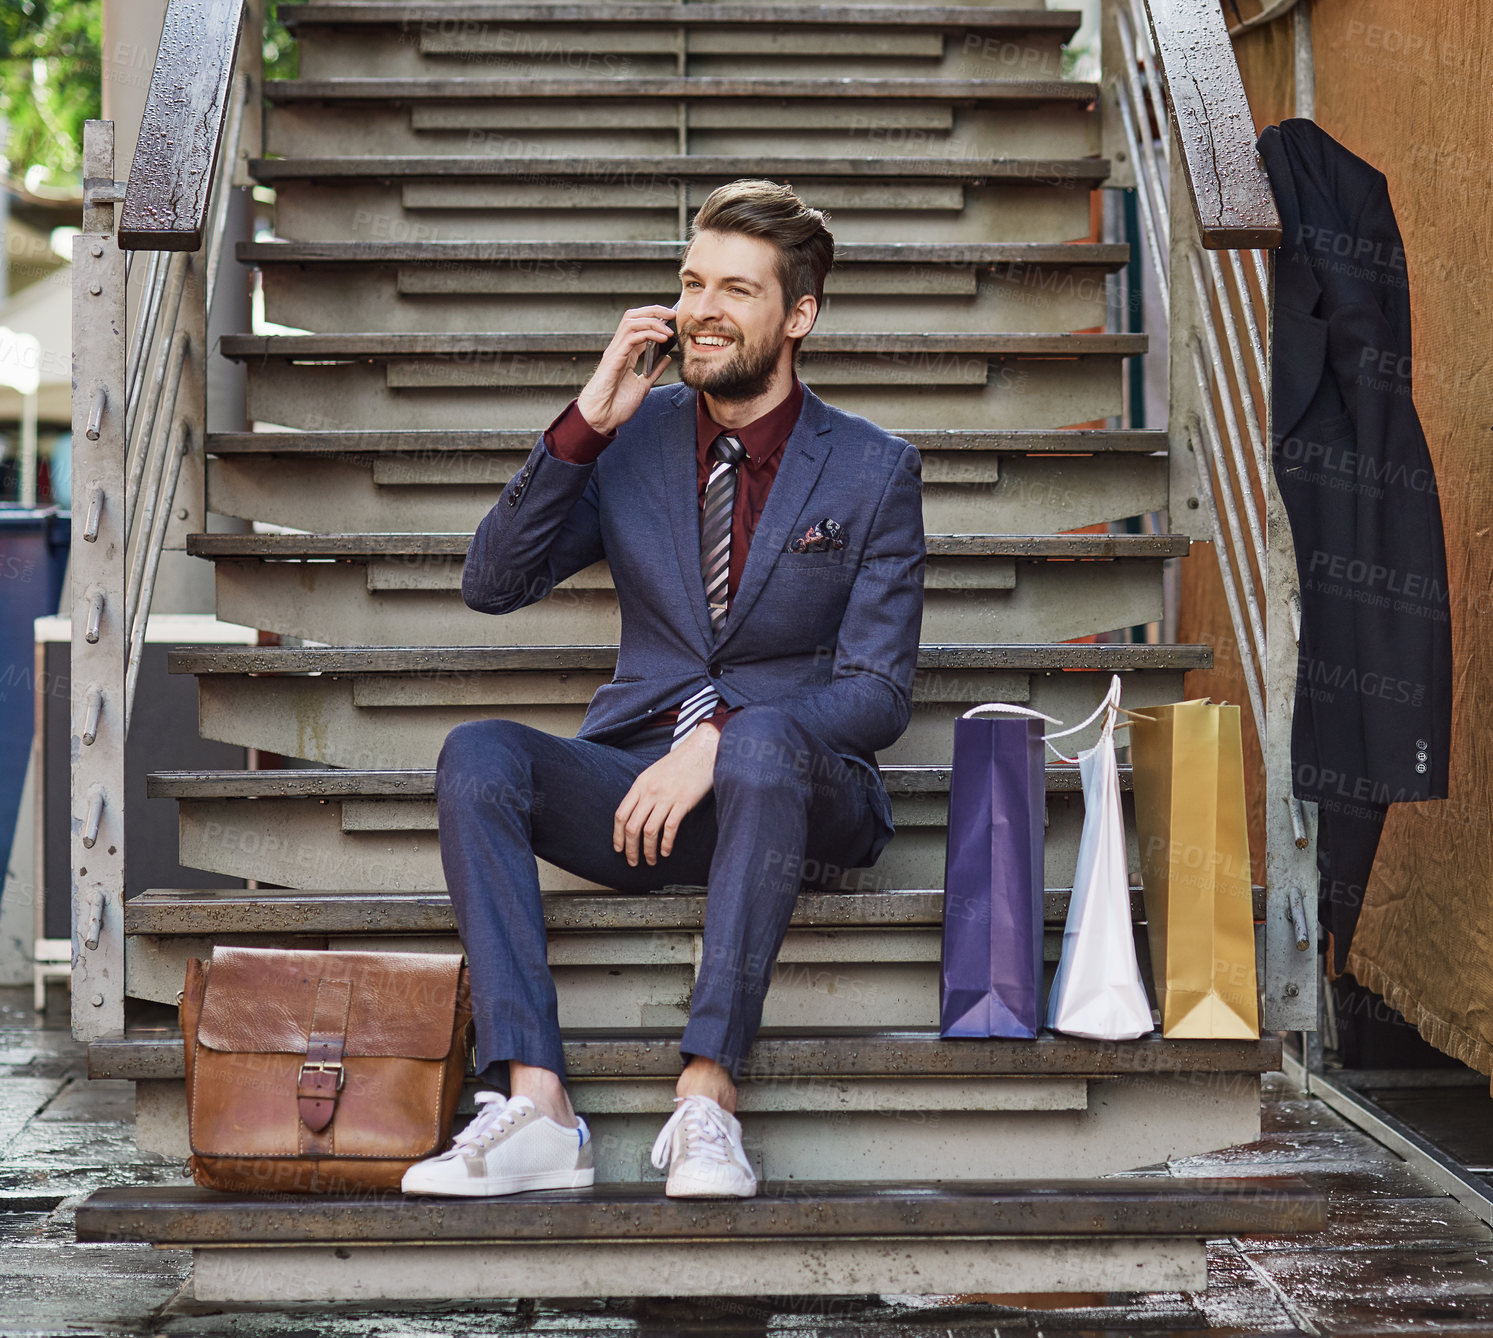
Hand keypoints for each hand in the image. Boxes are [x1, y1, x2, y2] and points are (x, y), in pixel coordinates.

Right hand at [576, 304, 676, 435]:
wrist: (603, 417)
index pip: (638, 325)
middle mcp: (619, 348)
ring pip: (631, 321)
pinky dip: (648, 334)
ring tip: (668, 328)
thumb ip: (654, 370)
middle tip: (672, 313)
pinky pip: (631, 337)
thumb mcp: (643, 385)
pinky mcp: (614, 358)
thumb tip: (667, 357)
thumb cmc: (617, 404)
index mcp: (625, 353)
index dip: (654, 318)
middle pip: (633, 316)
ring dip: (652, 320)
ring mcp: (615, 351)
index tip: (672, 319)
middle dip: (653, 310)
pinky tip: (662, 339)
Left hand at [614, 721, 719, 865]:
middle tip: (633, 861)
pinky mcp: (683, 802)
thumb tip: (635, 813)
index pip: (621, 814)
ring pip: (649, 831)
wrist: (702, 750)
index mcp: (640, 784)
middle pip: (632, 827)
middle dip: (630, 849)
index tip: (619, 848)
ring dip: (648, 850)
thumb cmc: (680, 763)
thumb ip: (644, 791)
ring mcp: (666, 797)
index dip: (617, 835)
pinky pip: (669, 828)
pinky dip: (666, 843)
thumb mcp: (654, 773)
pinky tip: (666, 851)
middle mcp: (650, 791)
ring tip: (651, 860)